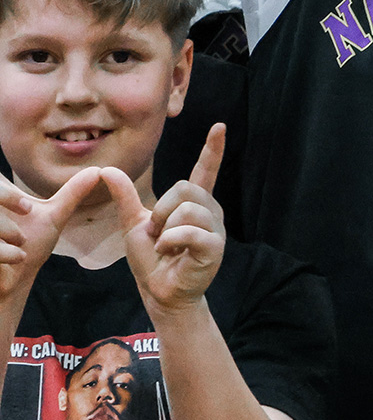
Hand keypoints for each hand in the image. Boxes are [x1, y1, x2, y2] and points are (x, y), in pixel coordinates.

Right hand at [0, 169, 100, 305]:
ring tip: (21, 244)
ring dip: (8, 232)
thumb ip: (72, 192)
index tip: (27, 207)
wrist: (16, 282)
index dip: (7, 192)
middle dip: (6, 200)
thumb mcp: (53, 216)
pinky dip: (5, 253)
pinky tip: (17, 258)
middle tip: (24, 217)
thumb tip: (97, 169)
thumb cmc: (30, 247)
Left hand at [106, 126, 226, 315]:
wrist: (159, 291)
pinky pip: (189, 232)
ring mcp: (215, 228)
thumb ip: (125, 197)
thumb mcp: (134, 224)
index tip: (219, 127)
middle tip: (159, 233)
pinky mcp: (214, 247)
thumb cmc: (152, 260)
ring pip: (187, 210)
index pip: (205, 171)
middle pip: (186, 188)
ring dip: (166, 230)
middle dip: (163, 209)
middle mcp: (209, 211)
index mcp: (193, 203)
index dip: (212, 149)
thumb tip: (106, 169)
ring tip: (166, 247)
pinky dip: (171, 242)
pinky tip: (170, 253)